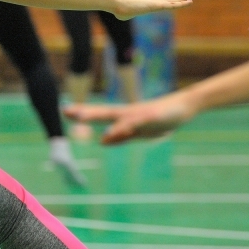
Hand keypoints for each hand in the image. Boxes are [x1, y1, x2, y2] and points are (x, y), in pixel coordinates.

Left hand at [64, 94, 193, 144]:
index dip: (83, 112)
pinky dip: (121, 128)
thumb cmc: (161, 118)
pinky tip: (110, 133)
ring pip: (114, 115)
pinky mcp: (150, 118)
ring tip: (80, 116)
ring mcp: (138, 114)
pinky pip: (133, 123)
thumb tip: (102, 141)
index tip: (65, 112)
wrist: (184, 107)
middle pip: (102, 111)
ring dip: (96, 115)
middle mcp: (128, 112)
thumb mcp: (139, 132)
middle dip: (84, 111)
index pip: (100, 113)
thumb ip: (121, 137)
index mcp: (124, 116)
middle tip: (65, 110)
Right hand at [113, 0, 199, 20]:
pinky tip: (191, 1)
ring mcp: (158, 2)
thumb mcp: (126, 13)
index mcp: (152, 3)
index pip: (168, 0)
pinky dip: (183, 3)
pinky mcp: (157, 5)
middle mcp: (157, 1)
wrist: (118, 4)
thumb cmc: (120, 9)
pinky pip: (173, 5)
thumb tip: (126, 9)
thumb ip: (129, 11)